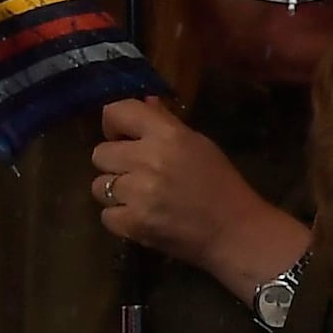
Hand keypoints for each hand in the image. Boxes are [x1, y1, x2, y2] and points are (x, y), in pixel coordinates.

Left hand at [90, 97, 305, 298]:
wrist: (234, 231)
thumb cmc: (220, 184)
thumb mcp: (198, 144)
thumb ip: (164, 123)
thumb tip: (144, 102)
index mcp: (167, 135)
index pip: (116, 111)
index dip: (112, 123)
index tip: (121, 135)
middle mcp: (147, 159)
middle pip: (100, 153)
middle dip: (115, 163)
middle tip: (136, 173)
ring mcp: (137, 193)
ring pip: (98, 186)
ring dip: (115, 192)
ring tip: (141, 197)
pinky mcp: (132, 223)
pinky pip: (105, 215)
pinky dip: (120, 218)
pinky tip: (142, 216)